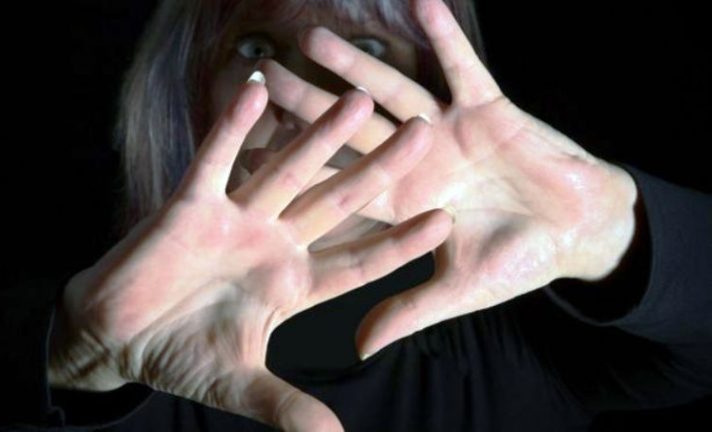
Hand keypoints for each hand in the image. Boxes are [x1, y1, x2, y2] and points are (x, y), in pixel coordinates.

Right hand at [48, 75, 451, 430]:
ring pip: (287, 170)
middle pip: (337, 201)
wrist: (116, 336)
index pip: (358, 262)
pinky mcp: (191, 204)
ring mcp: (236, 220)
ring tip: (358, 100)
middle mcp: (273, 243)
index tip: (444, 221)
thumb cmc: (179, 356)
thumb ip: (286, 407)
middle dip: (379, 170)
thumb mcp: (238, 383)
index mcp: (292, 284)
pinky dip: (233, 127)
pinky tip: (256, 87)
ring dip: (319, 135)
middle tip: (425, 133)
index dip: (399, 244)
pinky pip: (216, 159)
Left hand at [260, 0, 638, 358]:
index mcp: (404, 201)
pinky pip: (462, 66)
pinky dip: (443, 37)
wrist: (579, 232)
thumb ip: (406, 312)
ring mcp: (449, 130)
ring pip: (395, 91)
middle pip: (353, 129)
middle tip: (266, 77)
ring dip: (358, 65)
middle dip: (311, 104)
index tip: (253, 152)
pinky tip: (419, 2)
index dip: (300, 170)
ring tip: (315, 38)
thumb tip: (356, 351)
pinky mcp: (488, 108)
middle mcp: (418, 159)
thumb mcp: (459, 290)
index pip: (341, 182)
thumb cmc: (520, 262)